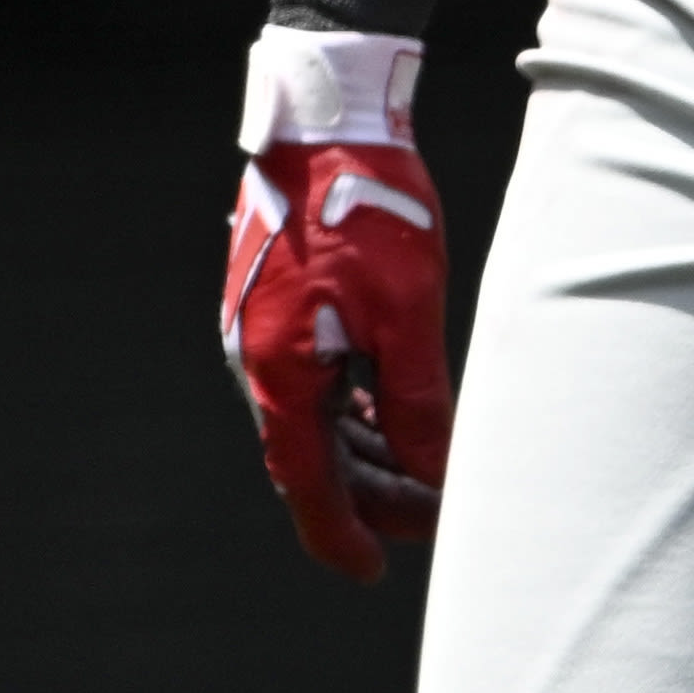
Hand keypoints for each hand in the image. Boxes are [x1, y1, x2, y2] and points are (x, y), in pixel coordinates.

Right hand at [218, 28, 454, 580]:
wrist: (326, 119)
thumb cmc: (368, 208)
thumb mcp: (408, 313)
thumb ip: (416, 402)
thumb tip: (432, 474)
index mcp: (281, 376)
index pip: (308, 487)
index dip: (342, 536)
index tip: (372, 573)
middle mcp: (260, 364)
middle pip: (313, 460)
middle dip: (373, 496)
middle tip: (432, 515)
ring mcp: (265, 335)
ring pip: (317, 421)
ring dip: (368, 453)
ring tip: (426, 469)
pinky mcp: (280, 306)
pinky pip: (315, 381)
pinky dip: (355, 409)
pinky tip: (393, 412)